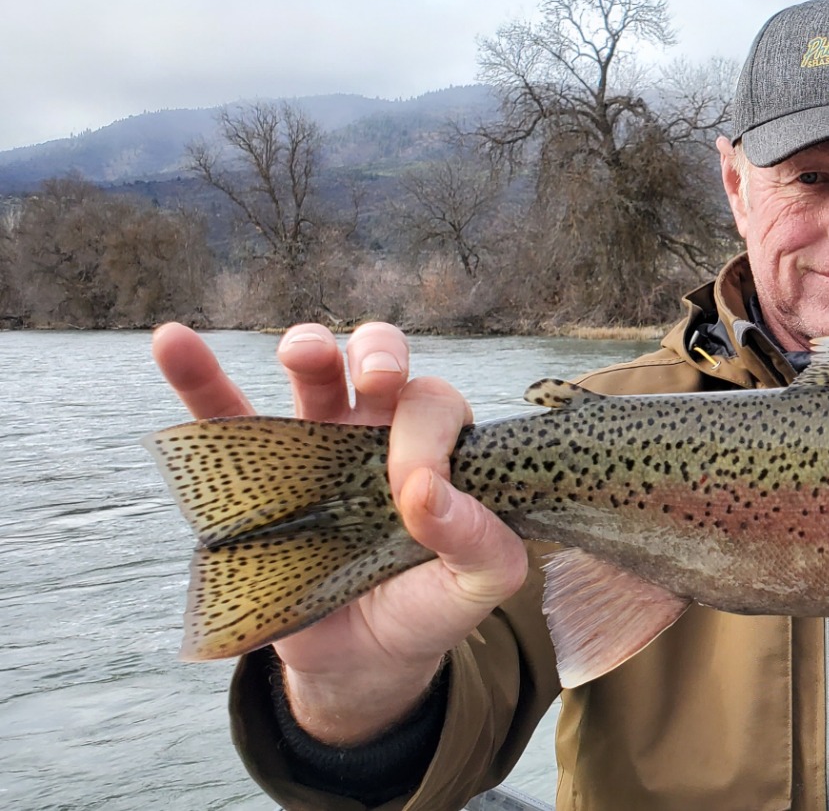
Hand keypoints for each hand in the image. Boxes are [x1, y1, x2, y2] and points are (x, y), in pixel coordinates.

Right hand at [152, 322, 526, 744]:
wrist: (363, 659)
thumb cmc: (427, 608)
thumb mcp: (478, 586)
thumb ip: (482, 542)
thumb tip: (429, 494)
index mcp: (437, 449)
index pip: (433, 408)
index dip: (426, 437)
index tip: (414, 494)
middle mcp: (378, 433)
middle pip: (380, 360)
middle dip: (379, 353)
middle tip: (377, 379)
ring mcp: (315, 448)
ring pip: (312, 372)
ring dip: (308, 348)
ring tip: (302, 355)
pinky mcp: (255, 478)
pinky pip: (222, 416)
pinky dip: (196, 376)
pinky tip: (173, 341)